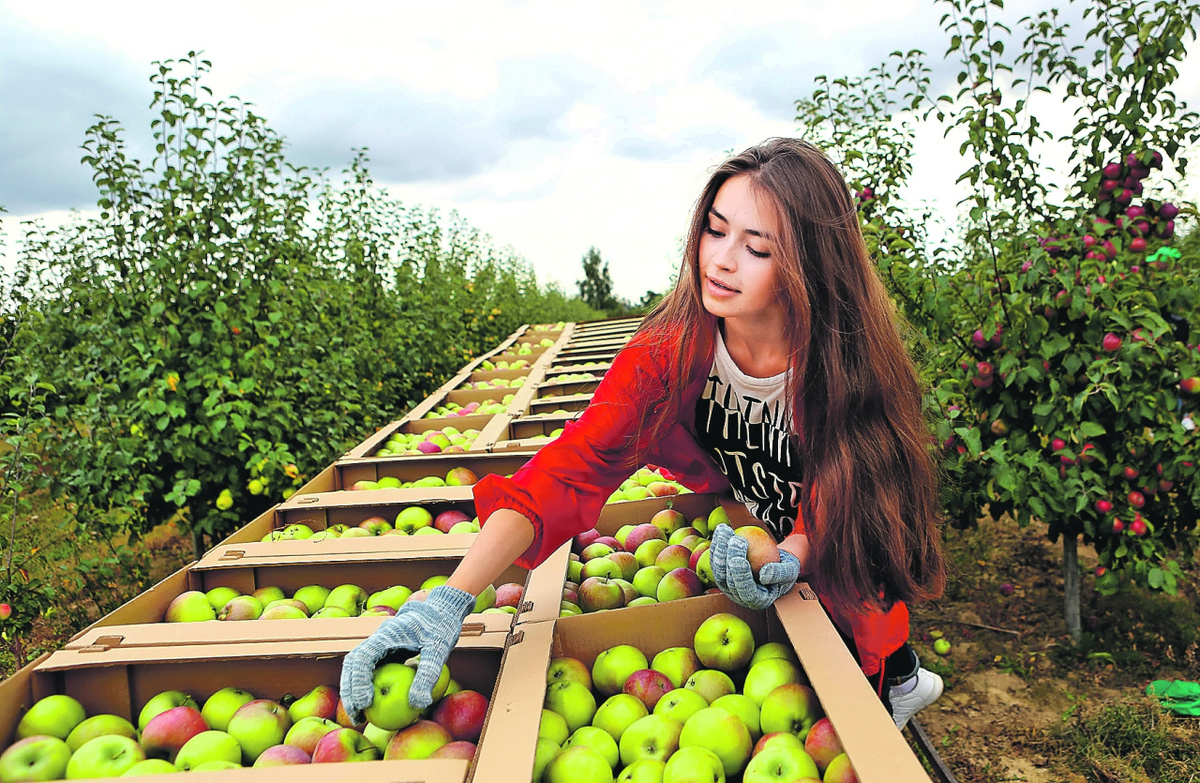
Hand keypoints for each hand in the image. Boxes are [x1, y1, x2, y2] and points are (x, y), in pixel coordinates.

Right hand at [339, 584, 475, 723]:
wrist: (442, 608)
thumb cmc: (442, 625)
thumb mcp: (439, 649)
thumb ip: (428, 674)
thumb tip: (418, 705)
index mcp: (386, 634)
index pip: (362, 657)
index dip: (359, 681)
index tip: (365, 704)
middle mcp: (377, 639)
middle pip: (352, 665)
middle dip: (350, 692)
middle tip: (357, 718)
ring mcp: (379, 646)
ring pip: (356, 668)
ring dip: (353, 691)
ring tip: (360, 718)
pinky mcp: (384, 652)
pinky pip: (369, 671)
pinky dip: (365, 688)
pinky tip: (374, 707)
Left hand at [709, 523, 800, 610]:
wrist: (776, 562)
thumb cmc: (785, 567)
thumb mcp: (790, 570)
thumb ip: (780, 573)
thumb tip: (764, 574)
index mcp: (758, 601)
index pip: (746, 591)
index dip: (740, 576)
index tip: (739, 560)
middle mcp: (739, 597)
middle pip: (728, 580)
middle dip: (728, 558)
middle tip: (735, 539)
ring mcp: (728, 586)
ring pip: (718, 570)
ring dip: (718, 549)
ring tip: (724, 531)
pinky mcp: (722, 573)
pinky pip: (716, 560)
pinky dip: (717, 544)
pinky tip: (721, 530)